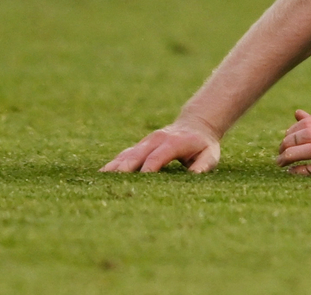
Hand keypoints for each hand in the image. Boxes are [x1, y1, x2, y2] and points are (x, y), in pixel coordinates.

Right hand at [103, 121, 221, 173]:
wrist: (196, 125)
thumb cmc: (203, 145)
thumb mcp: (210, 154)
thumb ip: (203, 165)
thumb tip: (194, 175)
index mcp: (174, 142)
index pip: (157, 157)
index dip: (147, 169)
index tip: (139, 182)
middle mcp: (156, 140)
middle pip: (136, 155)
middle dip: (124, 170)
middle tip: (112, 185)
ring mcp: (146, 142)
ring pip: (126, 155)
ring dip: (114, 168)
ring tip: (99, 181)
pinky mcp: (139, 146)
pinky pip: (123, 155)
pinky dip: (112, 165)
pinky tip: (100, 176)